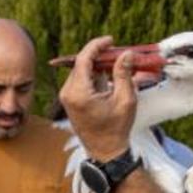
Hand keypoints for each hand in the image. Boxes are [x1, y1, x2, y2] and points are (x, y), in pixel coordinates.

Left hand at [58, 36, 136, 161]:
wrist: (105, 151)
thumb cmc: (116, 129)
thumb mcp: (125, 99)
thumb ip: (124, 73)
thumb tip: (126, 54)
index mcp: (79, 93)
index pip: (83, 59)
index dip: (97, 46)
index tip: (110, 40)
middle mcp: (68, 93)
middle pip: (82, 64)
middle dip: (100, 56)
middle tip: (118, 54)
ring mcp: (67, 97)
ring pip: (81, 71)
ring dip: (98, 66)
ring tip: (117, 68)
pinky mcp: (70, 101)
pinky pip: (81, 81)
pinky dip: (94, 76)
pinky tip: (109, 80)